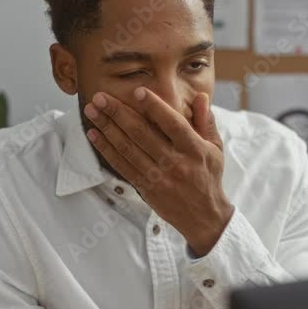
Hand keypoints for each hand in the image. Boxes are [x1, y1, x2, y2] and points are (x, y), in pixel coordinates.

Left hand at [83, 87, 233, 255]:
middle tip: (99, 97)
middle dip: (118, 112)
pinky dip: (106, 149)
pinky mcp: (146, 188)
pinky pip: (122, 166)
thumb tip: (201, 97)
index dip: (154, 107)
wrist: (204, 217)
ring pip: (127, 148)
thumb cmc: (209, 177)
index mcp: (194, 149)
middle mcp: (175, 163)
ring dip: (106, 128)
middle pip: (142, 133)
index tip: (137, 92)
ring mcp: (159, 177)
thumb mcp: (215, 148)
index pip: (172, 123)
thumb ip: (206, 122)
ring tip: (91, 112)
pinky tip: (94, 135)